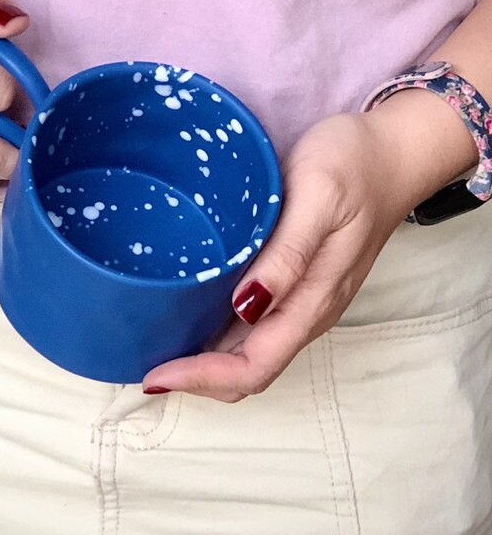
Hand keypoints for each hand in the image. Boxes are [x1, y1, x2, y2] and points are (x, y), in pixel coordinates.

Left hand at [141, 109, 436, 401]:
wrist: (392, 154)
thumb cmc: (353, 167)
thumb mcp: (318, 199)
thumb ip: (287, 256)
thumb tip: (245, 308)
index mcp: (312, 299)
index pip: (254, 366)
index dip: (202, 379)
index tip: (153, 375)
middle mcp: (305, 310)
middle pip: (248, 370)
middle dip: (196, 379)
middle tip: (143, 368)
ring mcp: (300, 298)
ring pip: (248, 351)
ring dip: (202, 361)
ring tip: (154, 348)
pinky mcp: (293, 280)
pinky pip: (252, 325)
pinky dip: (216, 334)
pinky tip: (187, 314)